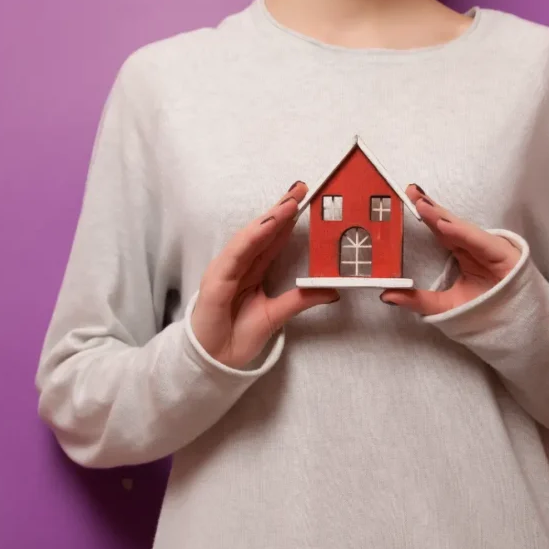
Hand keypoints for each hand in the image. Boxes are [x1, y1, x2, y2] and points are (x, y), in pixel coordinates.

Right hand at [191, 182, 337, 367]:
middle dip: (281, 208)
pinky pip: (236, 254)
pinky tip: (267, 225)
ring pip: (250, 237)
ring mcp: (227, 269)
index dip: (289, 218)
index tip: (306, 199)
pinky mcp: (216, 280)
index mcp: (253, 269)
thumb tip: (333, 292)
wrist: (215, 360)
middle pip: (262, 230)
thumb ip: (301, 300)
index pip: (273, 238)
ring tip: (289, 202)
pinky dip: (251, 238)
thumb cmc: (238, 335)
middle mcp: (240, 264)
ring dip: (269, 218)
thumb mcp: (278, 315)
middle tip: (301, 188)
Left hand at [380, 185, 520, 315]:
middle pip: (449, 223)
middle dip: (430, 207)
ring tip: (422, 205)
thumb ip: (417, 300)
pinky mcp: (502, 255)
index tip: (407, 199)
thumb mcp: (444, 307)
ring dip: (442, 217)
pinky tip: (444, 225)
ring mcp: (488, 248)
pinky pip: (479, 241)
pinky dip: (462, 233)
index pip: (440, 230)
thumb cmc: (485, 313)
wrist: (515, 326)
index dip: (424, 215)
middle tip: (410, 191)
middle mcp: (474, 247)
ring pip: (462, 229)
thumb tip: (385, 294)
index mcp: (462, 253)